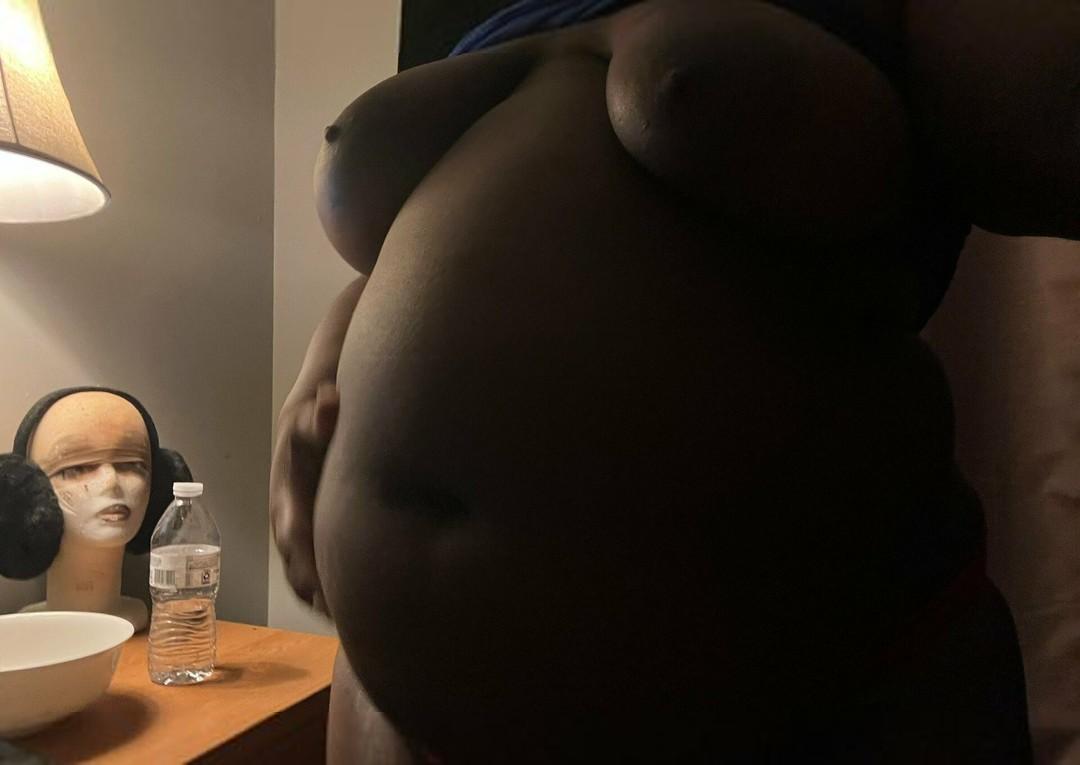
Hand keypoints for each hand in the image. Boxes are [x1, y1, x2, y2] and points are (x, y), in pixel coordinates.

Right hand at [270, 381, 339, 615]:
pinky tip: (350, 610)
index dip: (308, 565)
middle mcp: (287, 523)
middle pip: (297, 567)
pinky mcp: (308, 539)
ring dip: (321, 600)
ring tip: (348, 625)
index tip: (325, 590)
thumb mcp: (314, 416)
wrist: (306, 424)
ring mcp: (295, 534)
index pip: (294, 538)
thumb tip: (330, 402)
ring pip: (303, 576)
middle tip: (342, 619)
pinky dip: (326, 593)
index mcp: (287, 499)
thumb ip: (321, 415)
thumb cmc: (313, 423)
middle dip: (316, 593)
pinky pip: (312, 573)